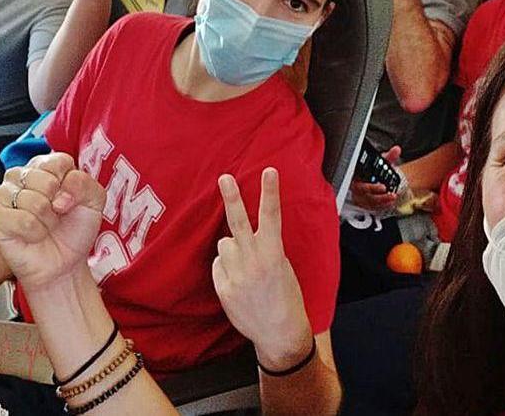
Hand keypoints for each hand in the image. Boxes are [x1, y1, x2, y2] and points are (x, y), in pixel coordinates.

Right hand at [0, 153, 105, 291]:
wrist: (64, 264)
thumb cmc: (74, 230)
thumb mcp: (94, 201)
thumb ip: (85, 184)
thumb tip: (60, 192)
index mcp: (45, 166)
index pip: (58, 161)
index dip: (69, 185)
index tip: (69, 200)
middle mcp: (22, 176)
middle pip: (46, 180)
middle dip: (58, 205)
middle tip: (56, 215)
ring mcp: (5, 194)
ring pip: (33, 201)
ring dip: (47, 221)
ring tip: (44, 226)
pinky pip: (22, 220)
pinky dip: (34, 232)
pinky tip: (32, 235)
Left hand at [212, 168, 313, 371]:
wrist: (279, 332)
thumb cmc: (286, 298)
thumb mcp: (284, 268)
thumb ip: (265, 249)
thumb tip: (244, 236)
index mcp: (274, 254)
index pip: (271, 216)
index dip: (270, 192)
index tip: (270, 171)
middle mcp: (253, 261)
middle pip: (238, 222)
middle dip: (231, 197)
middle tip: (224, 177)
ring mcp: (236, 275)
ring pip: (224, 244)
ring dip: (232, 248)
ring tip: (245, 265)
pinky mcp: (223, 288)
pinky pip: (219, 265)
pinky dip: (225, 267)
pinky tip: (238, 281)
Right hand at [350, 145, 401, 211]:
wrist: (378, 181)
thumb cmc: (377, 172)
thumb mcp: (383, 162)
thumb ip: (389, 157)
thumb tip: (396, 150)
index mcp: (357, 174)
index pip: (358, 178)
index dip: (368, 182)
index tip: (380, 184)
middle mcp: (356, 186)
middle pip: (361, 190)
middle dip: (374, 190)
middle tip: (385, 189)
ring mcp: (360, 196)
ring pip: (367, 200)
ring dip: (381, 199)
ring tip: (392, 196)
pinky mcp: (364, 205)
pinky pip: (372, 207)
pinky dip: (382, 205)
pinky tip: (390, 202)